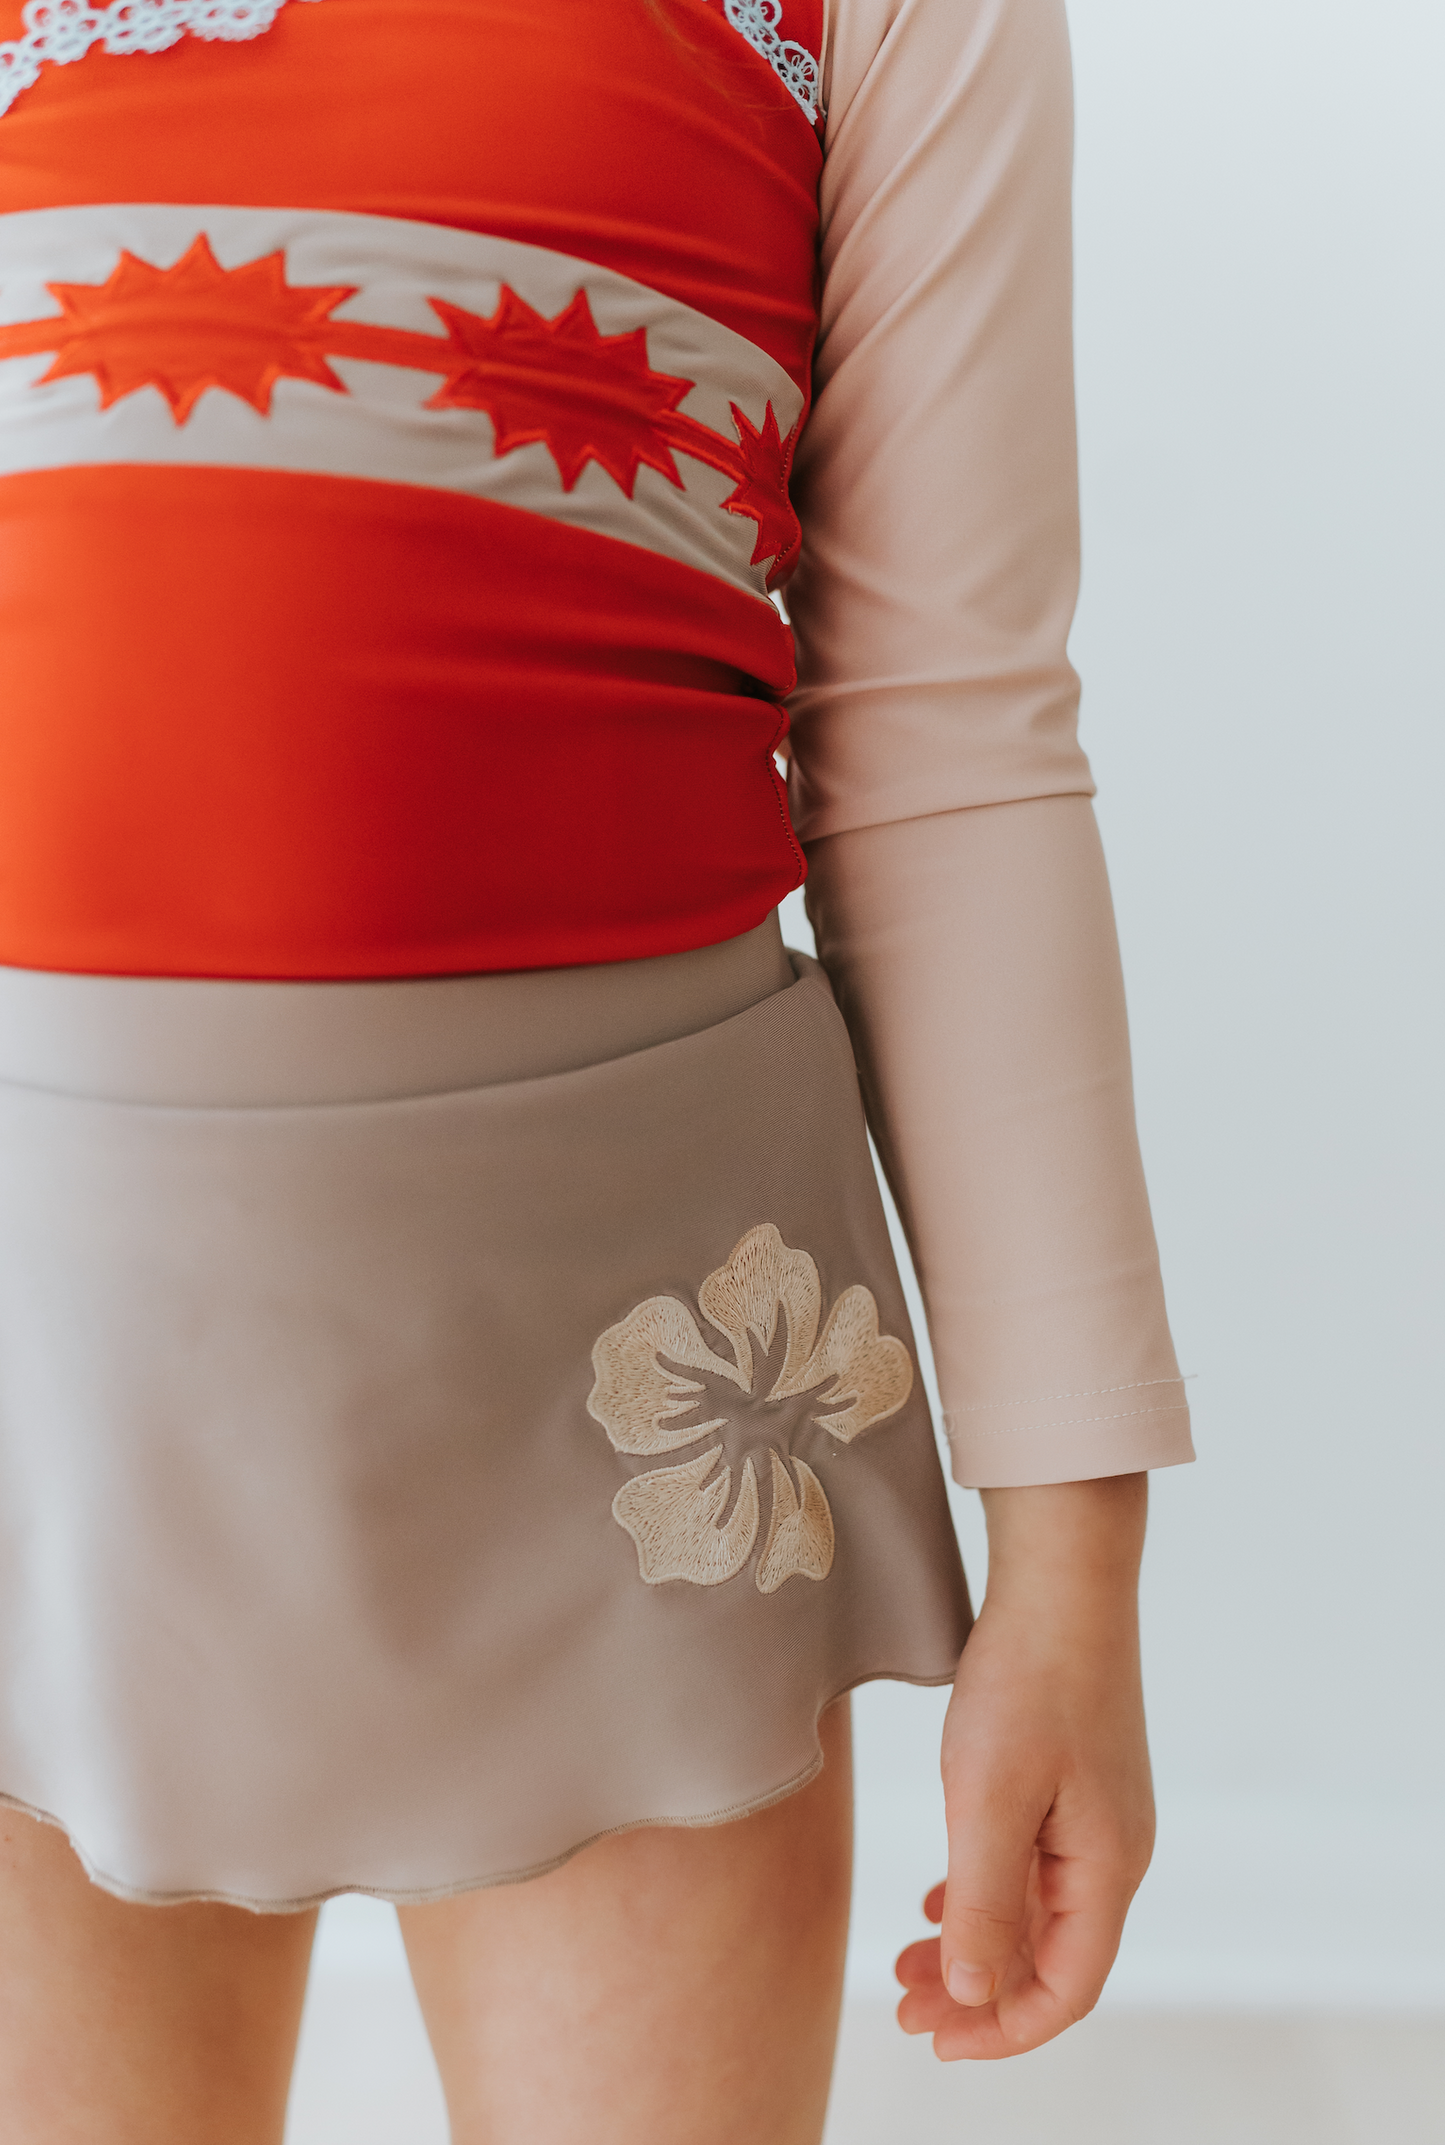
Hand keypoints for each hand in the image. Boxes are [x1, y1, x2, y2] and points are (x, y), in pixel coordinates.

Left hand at [896, 1475, 1154, 2058]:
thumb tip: (977, 1996)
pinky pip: (1034, 1867)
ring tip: (907, 1961)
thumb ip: (986, 1903)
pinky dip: (987, 1894)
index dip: (1001, 2030)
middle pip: (1050, 1957)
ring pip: (1036, 1912)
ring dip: (976, 1945)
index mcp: (1108, 1867)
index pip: (1066, 1989)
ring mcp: (1097, 1816)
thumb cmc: (1029, 1679)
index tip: (933, 2037)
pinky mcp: (1074, 1782)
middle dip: (977, 1993)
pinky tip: (941, 1899)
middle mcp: (1114, 1852)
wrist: (1061, 1578)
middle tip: (902, 2005)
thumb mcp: (990, 1797)